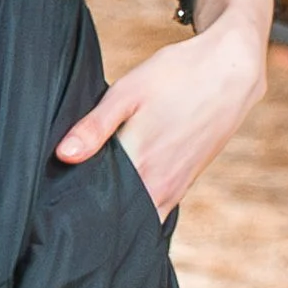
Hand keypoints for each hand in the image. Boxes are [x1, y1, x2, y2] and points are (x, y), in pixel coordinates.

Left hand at [52, 0, 268, 215]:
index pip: (97, 204)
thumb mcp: (129, 92)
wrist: (232, 71)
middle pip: (117, 216)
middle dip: (92, 215)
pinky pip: (155, 209)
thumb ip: (95, 127)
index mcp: (140, 163)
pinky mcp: (185, 185)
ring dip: (117, 213)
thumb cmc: (178, 75)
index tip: (55, 204)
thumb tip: (62, 156)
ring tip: (92, 201)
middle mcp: (159, 186)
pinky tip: (122, 192)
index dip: (74, 206)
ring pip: (138, 216)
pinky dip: (137, 207)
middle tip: (66, 207)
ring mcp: (175, 189)